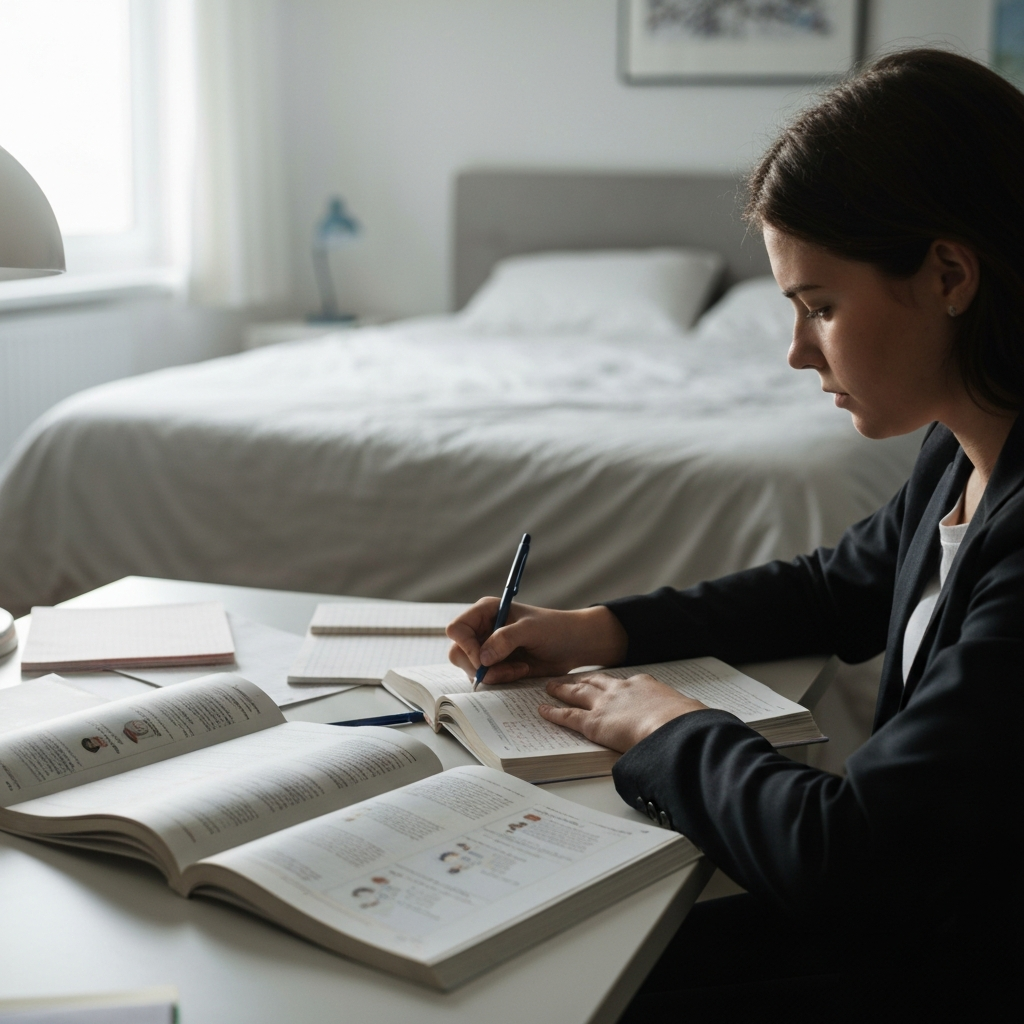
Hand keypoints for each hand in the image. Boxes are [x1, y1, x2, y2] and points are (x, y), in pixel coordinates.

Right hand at [446, 600, 627, 683]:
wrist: (573, 645)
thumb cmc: (555, 629)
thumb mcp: (531, 630)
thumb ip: (505, 639)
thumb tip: (482, 658)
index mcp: (485, 611)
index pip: (457, 629)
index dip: (466, 646)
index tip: (484, 659)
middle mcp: (482, 629)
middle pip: (458, 652)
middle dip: (479, 666)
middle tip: (501, 669)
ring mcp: (488, 648)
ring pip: (471, 669)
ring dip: (494, 674)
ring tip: (519, 668)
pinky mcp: (497, 664)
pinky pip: (487, 678)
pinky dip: (502, 678)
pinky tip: (521, 670)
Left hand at [538, 672, 707, 752]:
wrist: (676, 726)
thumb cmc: (687, 722)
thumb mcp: (688, 713)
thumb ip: (684, 715)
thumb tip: (694, 721)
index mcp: (645, 685)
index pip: (626, 683)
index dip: (613, 685)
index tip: (608, 685)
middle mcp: (621, 690)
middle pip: (596, 682)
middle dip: (582, 680)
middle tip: (571, 679)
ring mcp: (605, 705)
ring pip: (577, 694)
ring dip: (562, 689)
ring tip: (550, 687)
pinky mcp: (594, 724)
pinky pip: (568, 717)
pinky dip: (553, 713)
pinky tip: (542, 711)